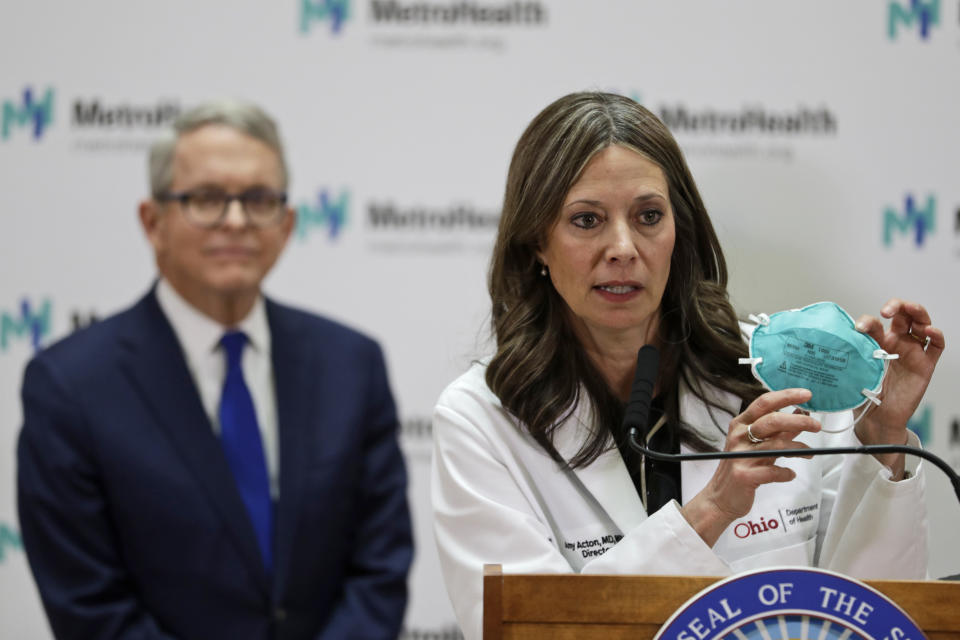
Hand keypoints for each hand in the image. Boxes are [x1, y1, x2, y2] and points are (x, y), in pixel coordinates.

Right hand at [681, 388, 820, 546]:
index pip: (765, 403)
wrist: (720, 497)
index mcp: (740, 424)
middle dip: (799, 421)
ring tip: (809, 452)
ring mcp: (741, 456)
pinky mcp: (745, 476)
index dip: (786, 396)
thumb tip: (800, 415)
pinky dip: (787, 473)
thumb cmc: (739, 467)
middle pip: (772, 421)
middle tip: (816, 425)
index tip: (806, 394)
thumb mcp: (757, 445)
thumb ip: (778, 431)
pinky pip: (774, 471)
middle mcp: (739, 437)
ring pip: (777, 445)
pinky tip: (790, 474)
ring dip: (799, 448)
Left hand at [854, 299, 944, 473]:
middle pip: (903, 315)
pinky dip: (936, 335)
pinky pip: (936, 347)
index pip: (876, 323)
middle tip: (886, 311)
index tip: (858, 328)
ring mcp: (912, 353)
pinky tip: (929, 331)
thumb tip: (821, 343)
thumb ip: (843, 357)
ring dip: (917, 313)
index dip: (869, 321)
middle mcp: (896, 344)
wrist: (875, 419)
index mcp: (877, 343)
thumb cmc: (862, 395)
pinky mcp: (925, 365)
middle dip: (896, 305)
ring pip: (921, 324)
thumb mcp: (850, 371)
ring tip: (908, 310)